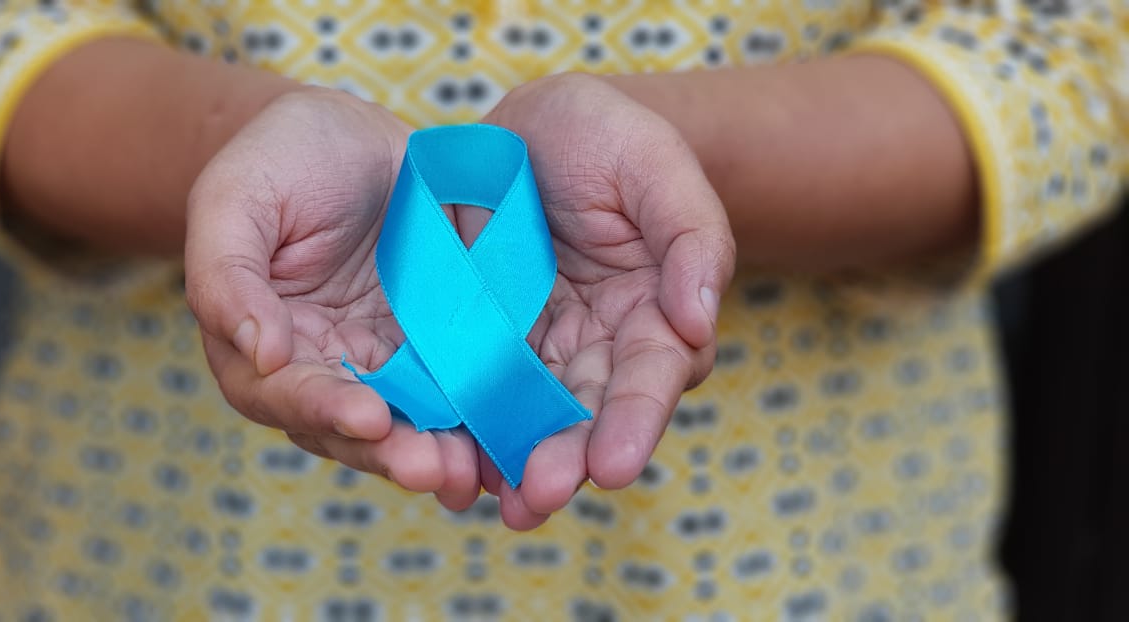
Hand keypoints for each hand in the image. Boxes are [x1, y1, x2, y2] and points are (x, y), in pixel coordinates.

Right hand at [185, 88, 480, 509]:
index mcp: (260, 348)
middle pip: (352, 427)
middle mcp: (323, 369)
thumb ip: (226, 277)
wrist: (344, 133)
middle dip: (393, 452)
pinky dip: (478, 415)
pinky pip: (456, 387)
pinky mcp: (435, 347)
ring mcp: (383, 362)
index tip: (368, 417)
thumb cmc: (276, 160)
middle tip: (433, 468)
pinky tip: (508, 434)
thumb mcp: (234, 201)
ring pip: (409, 422)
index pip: (287, 394)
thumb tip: (260, 354)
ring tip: (470, 470)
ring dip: (439, 451)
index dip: (324, 409)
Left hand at [476, 73, 735, 528]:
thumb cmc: (602, 136)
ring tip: (496, 505)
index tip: (613, 466)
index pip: (650, 376)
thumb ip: (690, 233)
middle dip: (566, 460)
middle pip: (587, 416)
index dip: (633, 421)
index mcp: (652, 312)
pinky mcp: (477, 346)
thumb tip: (699, 320)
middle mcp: (597, 346)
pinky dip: (460, 433)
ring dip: (513, 466)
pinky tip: (444, 467)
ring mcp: (534, 352)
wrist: (525, 128)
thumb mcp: (652, 160)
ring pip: (527, 419)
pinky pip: (468, 394)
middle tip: (538, 497)